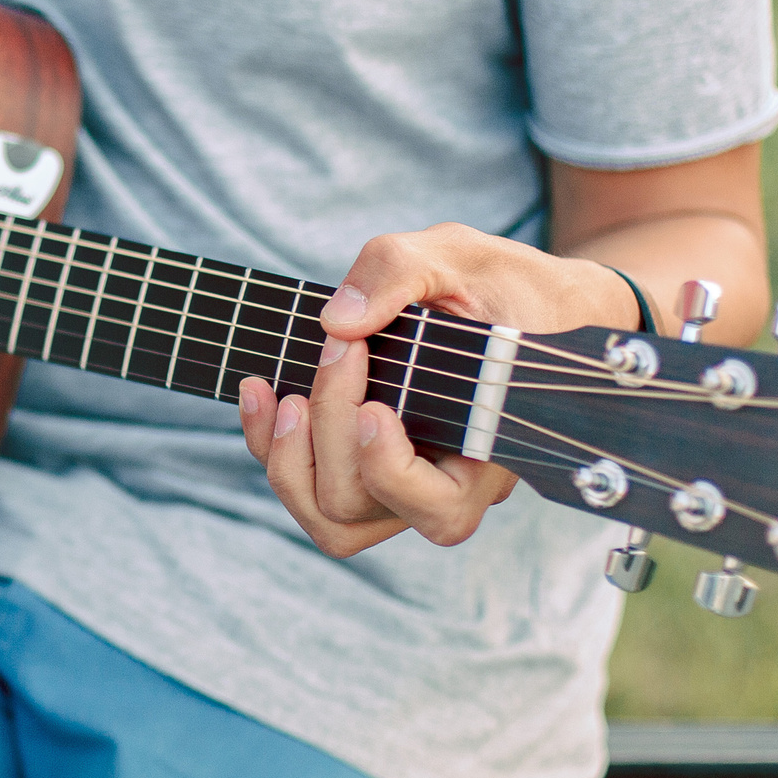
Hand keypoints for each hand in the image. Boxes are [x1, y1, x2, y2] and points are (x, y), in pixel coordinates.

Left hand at [237, 223, 638, 556]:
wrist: (518, 302)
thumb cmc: (501, 284)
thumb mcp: (459, 255)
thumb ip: (398, 271)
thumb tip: (337, 320)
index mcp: (491, 450)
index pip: (441, 508)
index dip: (388, 470)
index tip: (371, 407)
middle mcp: (448, 484)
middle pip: (360, 507)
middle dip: (328, 430)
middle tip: (338, 349)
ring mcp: (404, 485)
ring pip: (330, 521)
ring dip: (286, 459)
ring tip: (275, 391)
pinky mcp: (366, 469)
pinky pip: (309, 491)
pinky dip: (271, 448)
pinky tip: (259, 389)